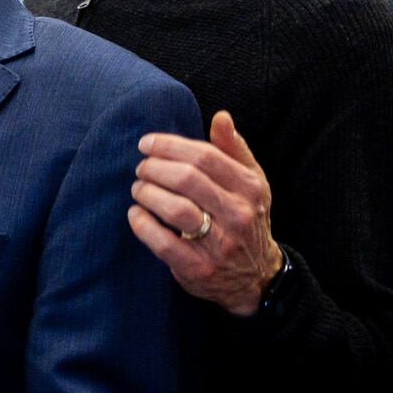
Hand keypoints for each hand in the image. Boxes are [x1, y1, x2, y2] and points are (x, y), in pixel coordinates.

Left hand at [129, 110, 284, 318]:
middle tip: (141, 168)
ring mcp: (219, 244)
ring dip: (147, 193)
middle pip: (187, 179)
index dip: (170, 146)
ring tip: (138, 188)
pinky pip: (163, 243)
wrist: (257, 275)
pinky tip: (135, 214)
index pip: (205, 157)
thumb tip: (221, 117)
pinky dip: (143, 225)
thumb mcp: (251, 183)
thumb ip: (234, 150)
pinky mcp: (199, 268)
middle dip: (154, 168)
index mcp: (249, 188)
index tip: (147, 144)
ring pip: (175, 209)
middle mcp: (237, 214)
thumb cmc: (246, 218)